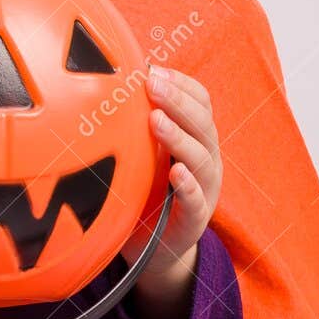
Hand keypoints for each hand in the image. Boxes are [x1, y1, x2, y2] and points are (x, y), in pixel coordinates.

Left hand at [121, 65, 222, 284]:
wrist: (154, 249)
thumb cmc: (147, 190)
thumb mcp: (145, 151)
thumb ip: (139, 121)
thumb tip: (112, 78)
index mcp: (197, 138)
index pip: (200, 102)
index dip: (181, 84)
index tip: (154, 69)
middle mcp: (207, 160)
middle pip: (203, 124)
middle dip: (178, 101)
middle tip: (152, 84)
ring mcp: (205, 191)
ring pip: (202, 159)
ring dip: (179, 137)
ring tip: (156, 119)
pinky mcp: (194, 221)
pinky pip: (196, 202)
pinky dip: (188, 187)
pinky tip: (175, 174)